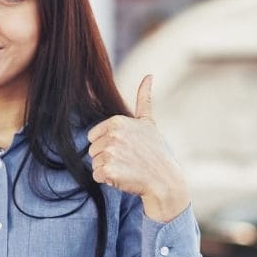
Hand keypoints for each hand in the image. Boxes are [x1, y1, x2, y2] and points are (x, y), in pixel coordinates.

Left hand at [87, 75, 189, 221]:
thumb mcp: (148, 123)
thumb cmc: (155, 152)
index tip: (125, 148)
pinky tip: (124, 177)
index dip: (107, 144)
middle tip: (127, 160)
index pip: (94, 136)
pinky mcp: (109, 171)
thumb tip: (149, 75)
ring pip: (94, 163)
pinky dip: (108, 180)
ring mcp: (111, 153)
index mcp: (117, 122)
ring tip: (127, 168)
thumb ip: (143, 99)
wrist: (164, 179)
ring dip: (107, 169)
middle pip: (93, 150)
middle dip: (107, 157)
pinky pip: (97, 176)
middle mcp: (113, 136)